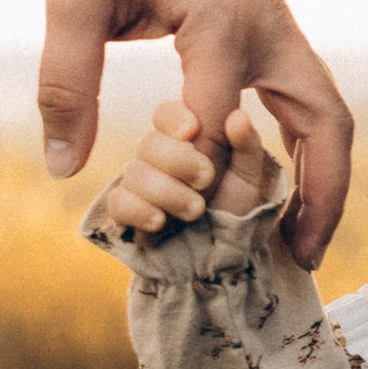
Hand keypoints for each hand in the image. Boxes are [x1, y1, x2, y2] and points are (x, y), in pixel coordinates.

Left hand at [39, 0, 351, 266]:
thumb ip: (67, 80)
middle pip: (324, 127)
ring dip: (322, 180)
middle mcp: (267, 27)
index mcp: (220, 20)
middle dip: (318, 200)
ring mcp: (277, 26)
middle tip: (296, 264)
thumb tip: (63, 170)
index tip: (152, 223)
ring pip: (328, 114)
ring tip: (298, 244)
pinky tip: (275, 189)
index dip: (192, 184)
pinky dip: (301, 148)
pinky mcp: (269, 27)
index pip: (222, 130)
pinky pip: (304, 98)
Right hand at [94, 96, 281, 241]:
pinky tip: (160, 221)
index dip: (173, 119)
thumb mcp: (249, 178)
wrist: (222, 254)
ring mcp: (139, 183)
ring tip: (196, 211)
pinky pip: (118, 203)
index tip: (192, 131)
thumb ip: (246, 146)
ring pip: (134, 173)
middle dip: (178, 161)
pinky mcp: (128, 212)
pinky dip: (139, 211)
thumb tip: (239, 115)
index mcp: (184, 139)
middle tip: (206, 179)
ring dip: (167, 192)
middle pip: (149, 143)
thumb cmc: (235, 208)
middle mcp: (156, 156)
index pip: (165, 114)